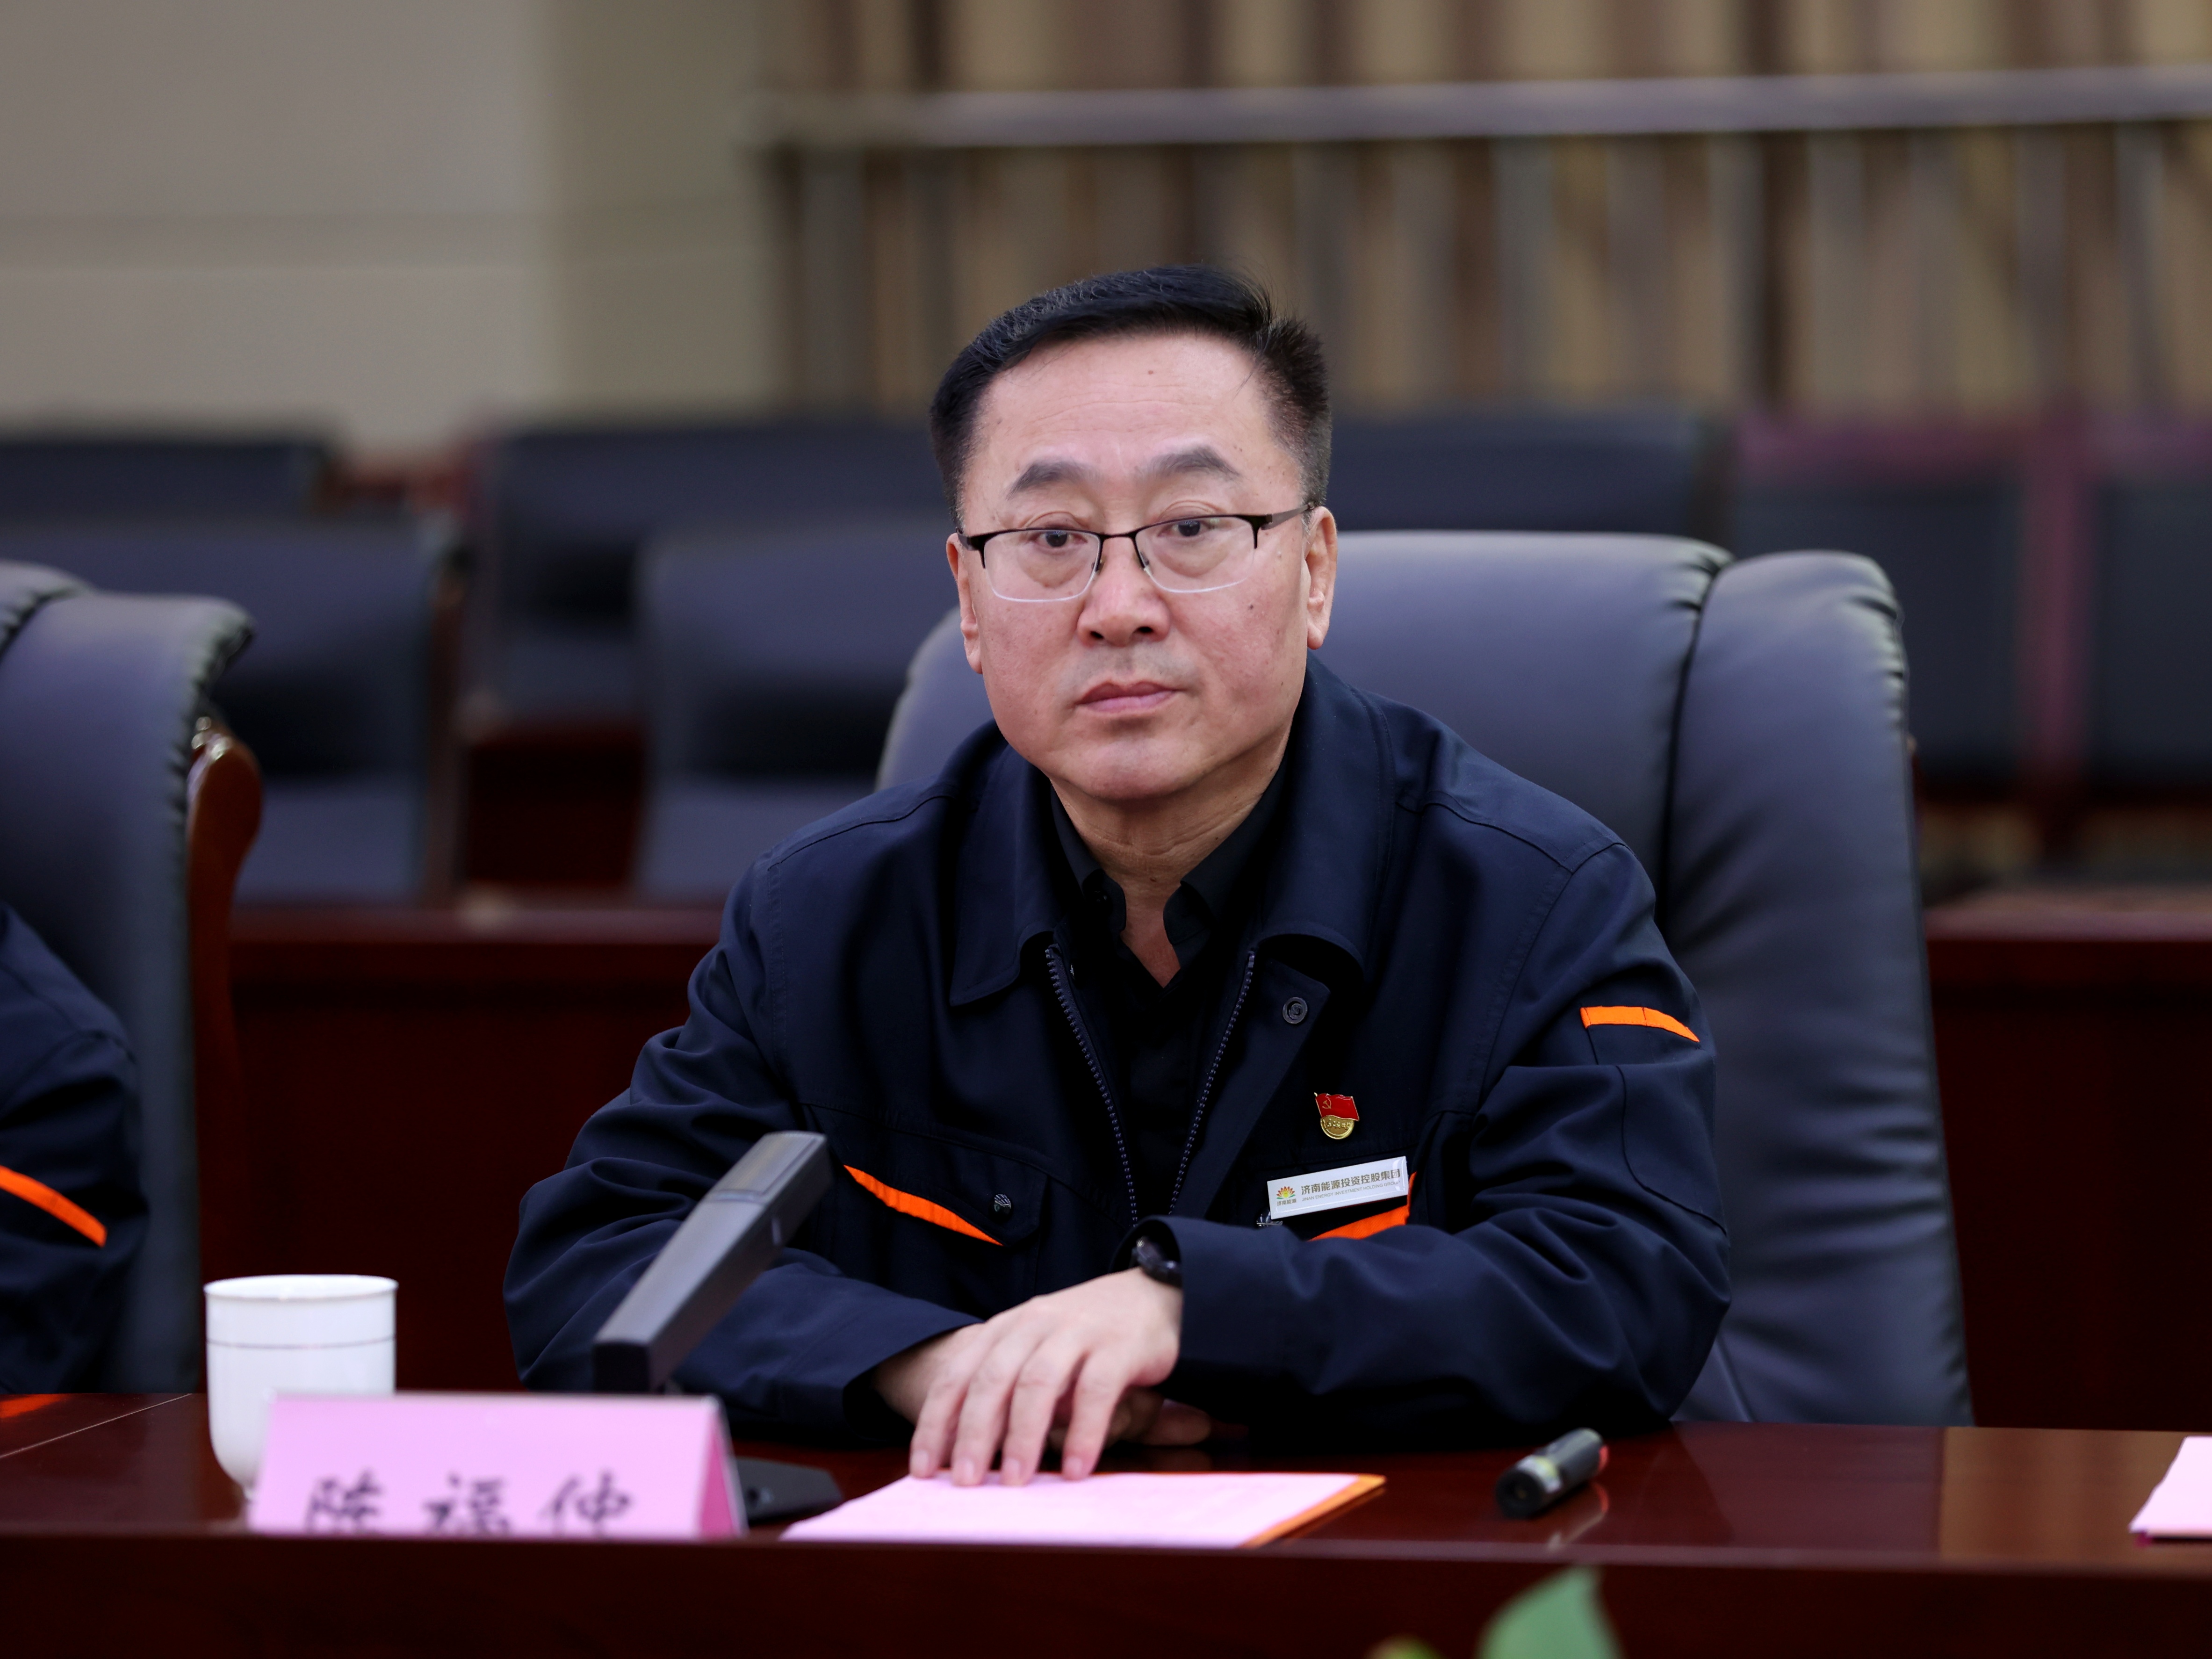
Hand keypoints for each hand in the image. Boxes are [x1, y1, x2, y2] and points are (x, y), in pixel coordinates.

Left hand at [877, 1268, 1204, 1484]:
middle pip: (992, 1380)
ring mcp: (1077, 1332)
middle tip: (964, 1482)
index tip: (922, 1468)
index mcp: (1006, 1329)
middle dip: (974, 1434)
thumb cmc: (1086, 1334)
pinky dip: (1083, 1431)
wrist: (1154, 1293)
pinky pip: (1095, 1390)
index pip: (958, 1375)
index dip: (936, 1422)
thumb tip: (966, 1450)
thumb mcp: (1036, 1349)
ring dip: (1023, 1435)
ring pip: (1038, 1383)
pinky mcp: (1119, 1345)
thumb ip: (1006, 1387)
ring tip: (1016, 1482)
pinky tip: (1076, 1468)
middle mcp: (1034, 1325)